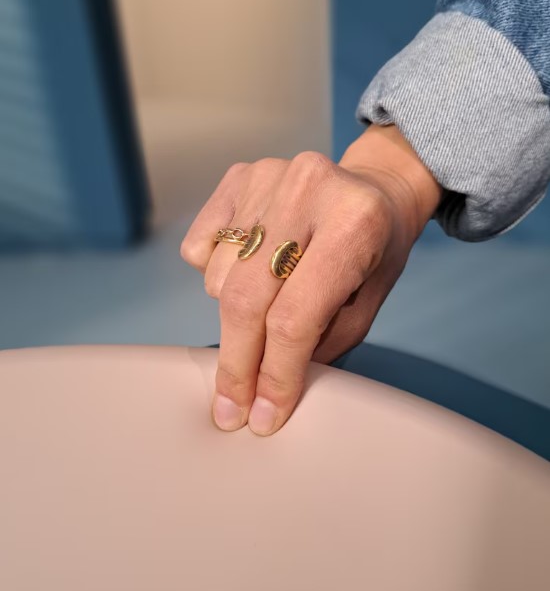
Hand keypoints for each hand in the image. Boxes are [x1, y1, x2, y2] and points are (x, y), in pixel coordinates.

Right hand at [181, 125, 441, 434]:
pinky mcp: (239, 175)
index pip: (295, 318)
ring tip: (270, 301)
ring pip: (218, 279)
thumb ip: (321, 346)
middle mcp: (307, 189)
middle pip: (245, 301)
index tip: (262, 415)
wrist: (375, 189)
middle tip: (231, 408)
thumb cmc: (376, 251)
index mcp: (354, 222)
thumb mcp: (368, 305)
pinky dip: (215, 272)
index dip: (274, 375)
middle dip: (236, 364)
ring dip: (234, 313)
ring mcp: (267, 176)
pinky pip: (200, 248)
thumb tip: (267, 392)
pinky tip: (250, 267)